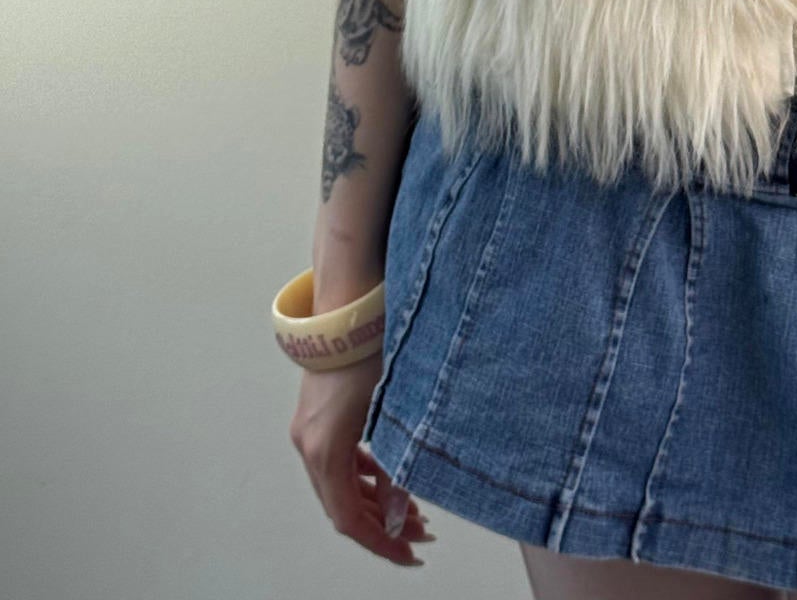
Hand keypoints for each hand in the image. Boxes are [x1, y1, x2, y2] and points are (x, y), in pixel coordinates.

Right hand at [289, 356, 433, 567]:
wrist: (348, 308)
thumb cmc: (371, 350)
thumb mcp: (391, 409)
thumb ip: (396, 465)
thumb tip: (404, 512)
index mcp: (324, 449)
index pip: (348, 517)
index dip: (381, 542)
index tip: (409, 555)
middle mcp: (309, 445)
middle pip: (342, 505)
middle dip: (382, 525)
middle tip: (421, 535)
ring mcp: (309, 432)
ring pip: (339, 485)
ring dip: (373, 502)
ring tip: (413, 511)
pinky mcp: (317, 418)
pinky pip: (338, 462)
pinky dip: (363, 477)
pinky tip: (388, 479)